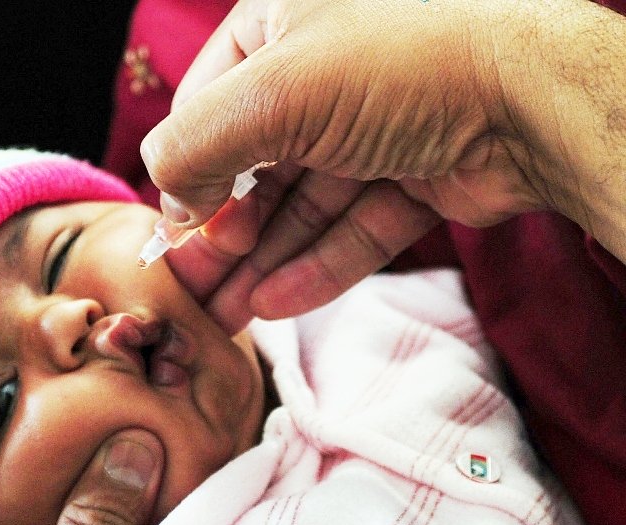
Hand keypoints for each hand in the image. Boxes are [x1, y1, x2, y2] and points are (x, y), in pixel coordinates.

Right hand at [142, 0, 625, 330]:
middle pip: (255, 164)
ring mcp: (373, 124)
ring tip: (227, 316)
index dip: (188, 170)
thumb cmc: (405, 65)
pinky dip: (317, 264)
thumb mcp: (272, 94)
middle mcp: (326, 69)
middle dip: (225, 233)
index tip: (177, 231)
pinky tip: (278, 304)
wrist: (535, 100)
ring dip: (263, 262)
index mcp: (283, 22)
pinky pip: (352, 225)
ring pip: (302, 204)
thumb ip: (194, 144)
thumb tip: (168, 202)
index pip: (208, 103)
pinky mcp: (413, 173)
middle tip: (196, 289)